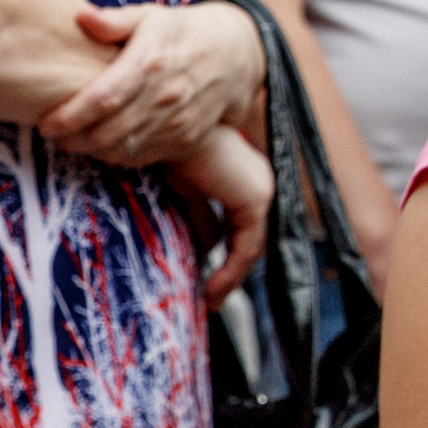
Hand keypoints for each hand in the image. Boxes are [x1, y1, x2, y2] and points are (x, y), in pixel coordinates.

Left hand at [39, 0, 262, 166]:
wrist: (234, 55)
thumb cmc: (181, 31)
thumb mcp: (150, 16)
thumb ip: (114, 20)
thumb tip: (81, 17)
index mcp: (151, 62)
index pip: (104, 98)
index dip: (71, 115)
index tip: (47, 123)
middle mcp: (164, 96)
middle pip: (108, 132)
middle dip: (73, 138)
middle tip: (53, 134)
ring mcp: (176, 122)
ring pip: (122, 149)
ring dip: (90, 150)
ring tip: (71, 139)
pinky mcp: (184, 141)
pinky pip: (141, 158)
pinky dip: (115, 156)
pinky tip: (100, 144)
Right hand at [170, 127, 270, 304]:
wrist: (167, 127)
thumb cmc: (166, 150)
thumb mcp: (181, 192)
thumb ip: (196, 218)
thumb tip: (199, 250)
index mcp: (242, 177)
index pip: (239, 227)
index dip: (225, 258)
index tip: (206, 283)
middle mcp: (258, 182)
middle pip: (250, 240)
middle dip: (231, 273)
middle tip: (210, 299)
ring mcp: (261, 190)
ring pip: (251, 248)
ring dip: (231, 278)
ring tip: (209, 300)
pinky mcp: (255, 199)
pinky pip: (246, 247)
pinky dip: (231, 272)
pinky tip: (211, 289)